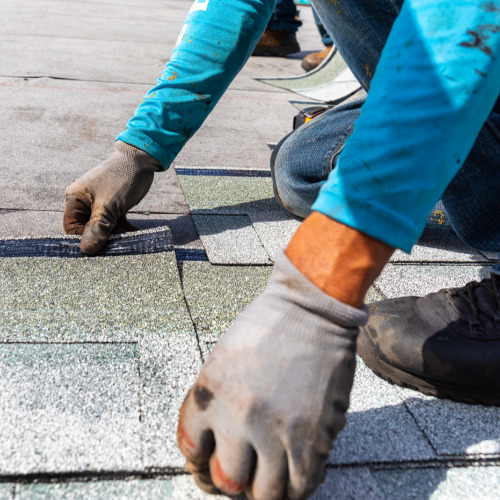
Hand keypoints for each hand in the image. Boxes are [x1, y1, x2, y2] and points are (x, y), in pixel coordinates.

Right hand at [63, 141, 160, 253]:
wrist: (142, 160)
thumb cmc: (121, 179)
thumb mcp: (109, 206)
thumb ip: (98, 227)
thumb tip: (86, 250)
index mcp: (75, 199)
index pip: (72, 228)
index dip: (83, 240)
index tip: (98, 250)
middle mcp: (84, 202)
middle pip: (89, 230)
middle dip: (102, 239)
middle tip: (117, 248)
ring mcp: (99, 205)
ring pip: (104, 228)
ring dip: (116, 235)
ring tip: (128, 240)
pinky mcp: (113, 206)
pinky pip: (114, 223)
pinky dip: (123, 229)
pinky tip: (134, 234)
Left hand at [177, 250, 366, 499]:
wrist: (311, 310)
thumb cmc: (267, 327)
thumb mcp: (221, 358)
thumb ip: (214, 403)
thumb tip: (215, 443)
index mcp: (210, 393)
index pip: (189, 448)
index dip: (196, 462)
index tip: (205, 463)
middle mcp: (240, 417)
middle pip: (227, 481)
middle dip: (229, 482)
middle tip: (237, 475)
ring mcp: (279, 430)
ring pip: (267, 494)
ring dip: (264, 491)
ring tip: (266, 479)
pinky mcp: (315, 436)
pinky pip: (304, 484)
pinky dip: (296, 486)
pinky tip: (293, 474)